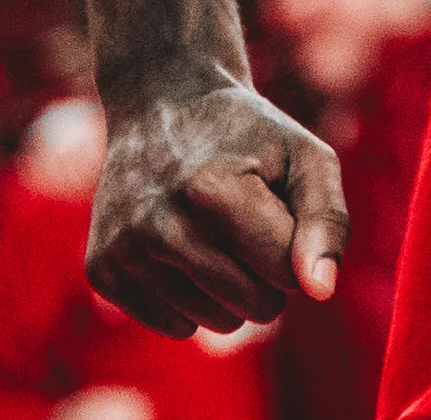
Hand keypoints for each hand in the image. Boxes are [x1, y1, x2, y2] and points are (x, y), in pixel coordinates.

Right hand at [86, 82, 348, 337]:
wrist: (163, 103)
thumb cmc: (248, 136)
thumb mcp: (304, 156)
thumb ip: (327, 220)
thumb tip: (321, 292)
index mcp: (214, 191)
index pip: (287, 273)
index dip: (296, 243)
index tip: (278, 203)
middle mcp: (161, 227)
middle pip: (256, 306)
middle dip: (267, 270)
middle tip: (249, 217)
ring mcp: (125, 251)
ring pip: (218, 323)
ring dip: (231, 286)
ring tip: (214, 227)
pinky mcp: (103, 271)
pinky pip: (176, 326)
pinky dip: (192, 296)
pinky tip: (182, 244)